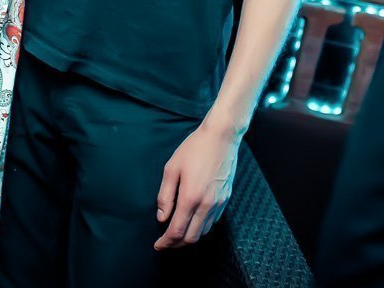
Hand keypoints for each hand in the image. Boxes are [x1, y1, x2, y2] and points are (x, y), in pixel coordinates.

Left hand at [155, 122, 238, 248]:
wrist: (221, 137)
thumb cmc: (193, 149)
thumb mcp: (172, 168)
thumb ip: (165, 195)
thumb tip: (162, 217)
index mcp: (191, 197)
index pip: (177, 231)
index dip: (166, 242)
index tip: (157, 245)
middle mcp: (206, 205)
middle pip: (191, 237)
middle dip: (176, 244)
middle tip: (165, 242)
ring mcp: (218, 203)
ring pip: (203, 232)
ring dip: (190, 237)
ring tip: (177, 232)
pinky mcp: (226, 199)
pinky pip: (213, 222)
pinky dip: (201, 227)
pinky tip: (193, 220)